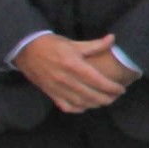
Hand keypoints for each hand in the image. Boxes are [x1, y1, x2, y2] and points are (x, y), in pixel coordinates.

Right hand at [14, 32, 131, 113]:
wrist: (27, 50)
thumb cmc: (52, 45)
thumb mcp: (74, 43)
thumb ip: (95, 44)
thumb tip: (113, 39)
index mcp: (73, 65)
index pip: (97, 81)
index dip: (111, 87)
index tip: (121, 89)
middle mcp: (66, 80)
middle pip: (92, 95)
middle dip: (107, 98)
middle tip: (116, 96)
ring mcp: (57, 89)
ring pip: (81, 103)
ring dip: (95, 104)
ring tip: (105, 101)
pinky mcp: (50, 94)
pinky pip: (67, 107)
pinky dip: (78, 109)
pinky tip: (86, 106)